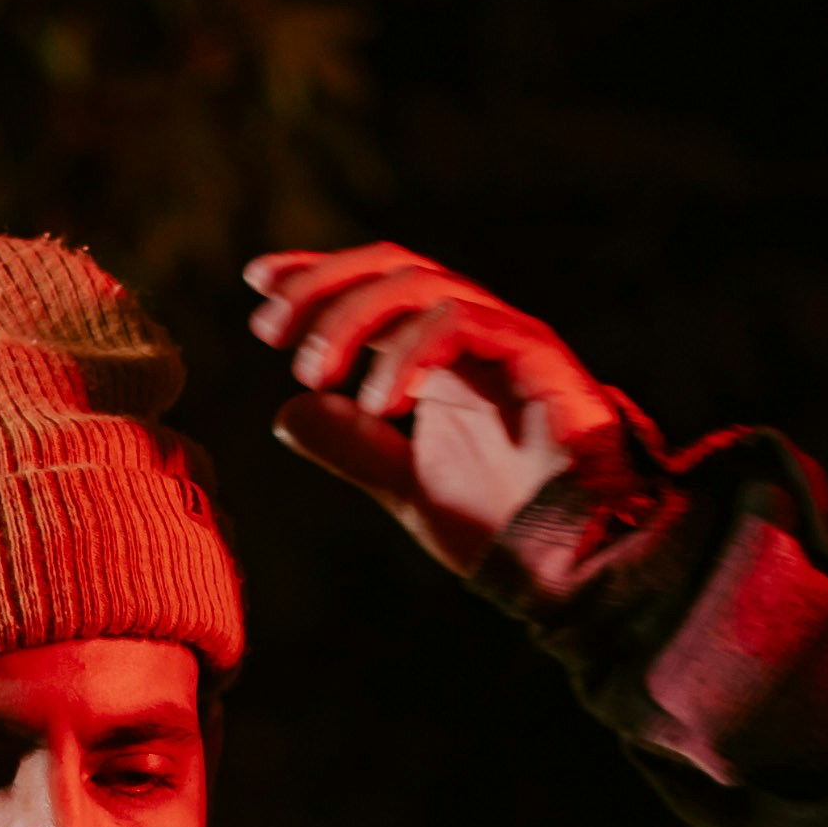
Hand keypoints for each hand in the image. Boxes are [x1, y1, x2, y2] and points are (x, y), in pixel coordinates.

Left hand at [243, 242, 620, 573]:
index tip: (257, 284)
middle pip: (390, 267)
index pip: (372, 289)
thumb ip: (350, 445)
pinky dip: (408, 352)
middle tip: (270, 330)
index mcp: (439, 353)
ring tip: (314, 372)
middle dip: (321, 287)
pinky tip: (377, 400)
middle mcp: (471, 331)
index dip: (314, 277)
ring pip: (419, 284)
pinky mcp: (532, 352)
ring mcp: (503, 336)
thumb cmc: (501, 524)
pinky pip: (460, 322)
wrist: (571, 559)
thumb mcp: (402, 483)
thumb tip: (286, 413)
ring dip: (352, 318)